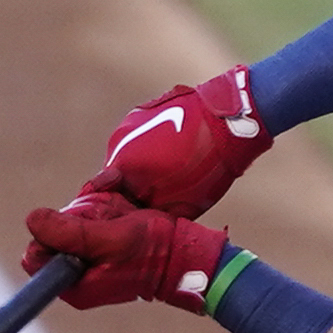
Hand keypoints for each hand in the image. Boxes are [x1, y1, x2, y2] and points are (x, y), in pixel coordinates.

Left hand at [21, 191, 229, 310]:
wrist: (185, 252)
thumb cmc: (151, 251)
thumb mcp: (108, 239)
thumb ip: (68, 232)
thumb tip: (31, 219)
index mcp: (73, 285)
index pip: (35, 255)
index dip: (50, 232)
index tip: (80, 224)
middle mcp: (77, 273)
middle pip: (53, 232)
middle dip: (78, 214)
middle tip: (107, 213)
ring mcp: (90, 256)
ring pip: (73, 219)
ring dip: (95, 205)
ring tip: (121, 208)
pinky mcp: (103, 242)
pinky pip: (91, 215)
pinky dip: (105, 205)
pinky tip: (124, 205)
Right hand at [86, 70, 273, 219]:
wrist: (227, 118)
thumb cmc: (206, 165)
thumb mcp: (182, 205)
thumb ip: (153, 215)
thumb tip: (141, 222)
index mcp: (122, 166)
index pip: (105, 197)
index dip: (119, 210)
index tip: (133, 217)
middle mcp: (117, 142)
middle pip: (116, 175)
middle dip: (132, 188)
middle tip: (156, 198)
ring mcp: (129, 122)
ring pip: (128, 155)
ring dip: (142, 167)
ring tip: (170, 172)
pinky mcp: (142, 111)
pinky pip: (138, 137)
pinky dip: (150, 148)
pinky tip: (173, 151)